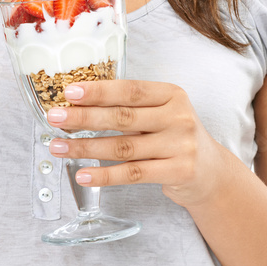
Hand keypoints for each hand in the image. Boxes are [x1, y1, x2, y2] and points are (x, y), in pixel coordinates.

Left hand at [45, 79, 223, 209]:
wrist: (211, 172)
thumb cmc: (174, 137)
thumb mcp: (161, 114)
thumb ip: (129, 109)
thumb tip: (77, 106)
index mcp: (171, 94)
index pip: (130, 90)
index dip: (99, 91)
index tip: (70, 92)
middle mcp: (178, 117)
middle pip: (123, 117)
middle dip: (84, 117)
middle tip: (55, 118)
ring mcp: (180, 145)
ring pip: (123, 147)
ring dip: (86, 148)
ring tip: (58, 147)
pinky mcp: (179, 171)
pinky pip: (134, 174)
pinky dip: (105, 175)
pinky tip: (83, 175)